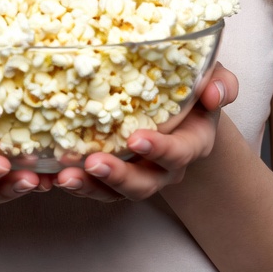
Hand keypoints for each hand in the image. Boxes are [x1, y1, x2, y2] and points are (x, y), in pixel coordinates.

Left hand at [52, 62, 237, 201]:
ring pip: (114, 192)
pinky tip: (51, 176)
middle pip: (143, 184)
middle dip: (118, 176)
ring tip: (64, 175)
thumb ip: (221, 84)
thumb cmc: (196, 89)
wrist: (184, 112)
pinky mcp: (113, 176)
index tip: (136, 138)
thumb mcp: (213, 80)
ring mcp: (138, 174)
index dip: (158, 149)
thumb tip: (213, 92)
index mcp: (191, 144)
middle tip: (93, 162)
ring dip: (89, 186)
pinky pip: (94, 187)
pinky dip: (75, 184)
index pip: (177, 152)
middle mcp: (164, 168)